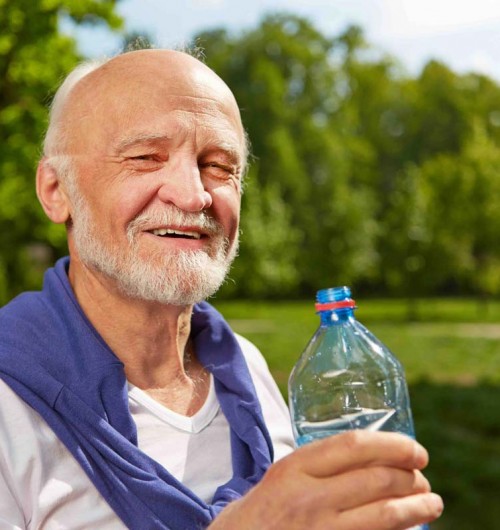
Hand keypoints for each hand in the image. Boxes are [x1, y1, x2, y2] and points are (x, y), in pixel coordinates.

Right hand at [210, 431, 442, 529]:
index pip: (354, 446)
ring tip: (432, 501)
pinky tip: (411, 527)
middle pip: (376, 480)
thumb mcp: (285, 473)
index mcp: (296, 467)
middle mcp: (310, 497)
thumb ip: (321, 463)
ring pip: (385, 515)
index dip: (393, 445)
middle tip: (422, 475)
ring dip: (417, 507)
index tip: (415, 449)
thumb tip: (373, 454)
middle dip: (411, 476)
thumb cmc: (265, 507)